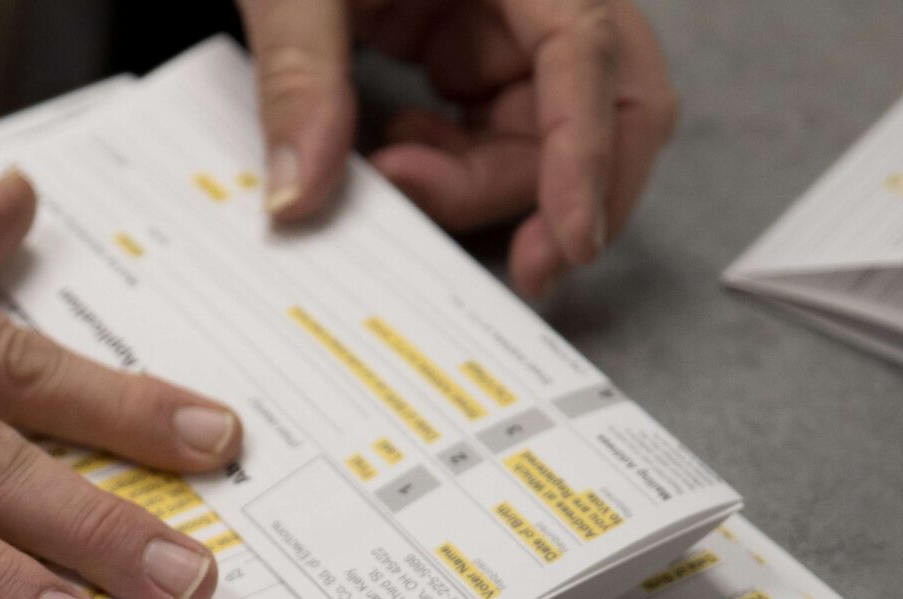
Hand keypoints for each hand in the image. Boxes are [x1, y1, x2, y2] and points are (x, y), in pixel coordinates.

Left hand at [236, 0, 677, 294]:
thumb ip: (299, 78)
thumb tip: (299, 194)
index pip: (587, 49)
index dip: (590, 148)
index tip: (573, 236)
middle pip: (604, 104)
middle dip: (570, 194)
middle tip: (531, 270)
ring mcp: (506, 23)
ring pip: (544, 134)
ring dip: (482, 183)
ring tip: (394, 177)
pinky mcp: (471, 48)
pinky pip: (494, 131)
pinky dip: (455, 167)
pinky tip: (399, 154)